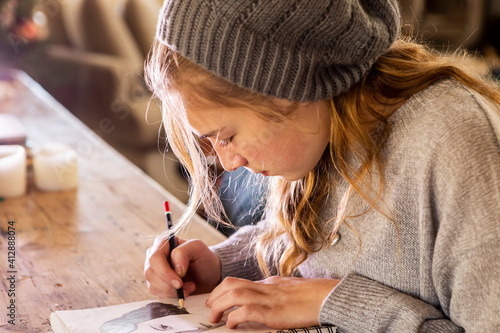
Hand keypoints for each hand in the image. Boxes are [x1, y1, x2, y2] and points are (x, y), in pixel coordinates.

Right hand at [144, 236, 220, 297]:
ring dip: (171, 290)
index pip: (155, 258)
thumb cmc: (203, 258)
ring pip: (152, 284)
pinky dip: (171, 294)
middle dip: (168, 284)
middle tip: (184, 287)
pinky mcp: (155, 282)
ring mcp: (154, 269)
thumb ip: (184, 253)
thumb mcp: (198, 249)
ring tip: (188, 287)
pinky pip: (156, 292)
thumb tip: (175, 268)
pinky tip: (183, 290)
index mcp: (163, 242)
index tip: (179, 282)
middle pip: (150, 272)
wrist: (208, 274)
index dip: (165, 272)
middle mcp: (155, 254)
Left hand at [206, 276, 339, 328]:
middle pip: (231, 284)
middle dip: (215, 295)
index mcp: (269, 283)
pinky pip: (247, 310)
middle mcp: (266, 287)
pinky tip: (231, 324)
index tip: (215, 300)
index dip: (222, 291)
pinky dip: (234, 317)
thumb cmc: (313, 297)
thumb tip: (262, 303)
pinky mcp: (273, 312)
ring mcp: (269, 298)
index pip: (239, 282)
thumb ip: (274, 293)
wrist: (328, 297)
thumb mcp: (289, 290)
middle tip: (210, 308)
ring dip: (219, 305)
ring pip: (234, 294)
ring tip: (215, 318)